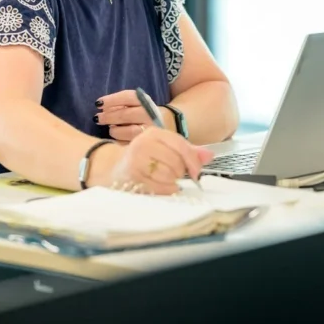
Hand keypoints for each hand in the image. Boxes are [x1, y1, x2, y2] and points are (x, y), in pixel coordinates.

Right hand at [94, 127, 213, 194]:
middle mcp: (144, 143)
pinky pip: (159, 187)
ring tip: (165, 179)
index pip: (181, 146)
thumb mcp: (165, 148)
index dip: (193, 161)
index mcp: (154, 133)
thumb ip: (188, 152)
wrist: (114, 167)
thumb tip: (209, 156)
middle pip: (176, 162)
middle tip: (174, 175)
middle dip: (180, 173)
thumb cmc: (145, 158)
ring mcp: (136, 159)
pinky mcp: (132, 176)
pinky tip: (161, 186)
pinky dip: (165, 190)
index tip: (197, 173)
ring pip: (168, 175)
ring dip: (172, 182)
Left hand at [95, 89, 174, 142]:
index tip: (98, 103)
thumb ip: (123, 104)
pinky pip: (131, 144)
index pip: (128, 97)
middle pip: (126, 114)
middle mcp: (150, 115)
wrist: (171, 124)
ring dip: (115, 130)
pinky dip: (121, 142)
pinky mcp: (149, 143)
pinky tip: (116, 140)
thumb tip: (100, 107)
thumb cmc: (146, 113)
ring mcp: (151, 131)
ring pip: (129, 131)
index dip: (112, 99)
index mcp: (146, 102)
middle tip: (98, 118)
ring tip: (111, 129)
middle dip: (109, 116)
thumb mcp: (139, 103)